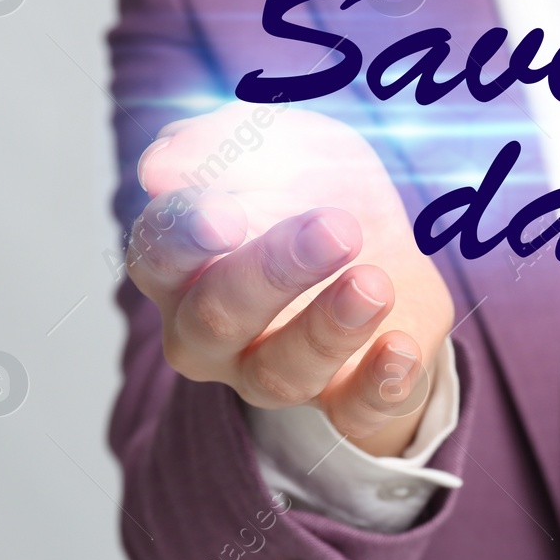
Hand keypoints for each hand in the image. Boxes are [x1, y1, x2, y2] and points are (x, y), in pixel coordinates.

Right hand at [127, 103, 454, 456]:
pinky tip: (399, 349)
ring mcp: (273, 373)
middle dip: (273, 273)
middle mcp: (211, 333)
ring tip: (373, 283)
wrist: (387, 245)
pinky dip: (377, 386)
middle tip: (334, 229)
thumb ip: (226, 144)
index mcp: (180, 265)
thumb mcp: (284, 145)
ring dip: (330, 327)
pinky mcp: (345, 399)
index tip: (226, 216)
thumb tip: (160, 165)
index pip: (159, 255)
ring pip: (281, 372)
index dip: (186, 237)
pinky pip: (352, 415)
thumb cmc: (311, 189)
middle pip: (218, 317)